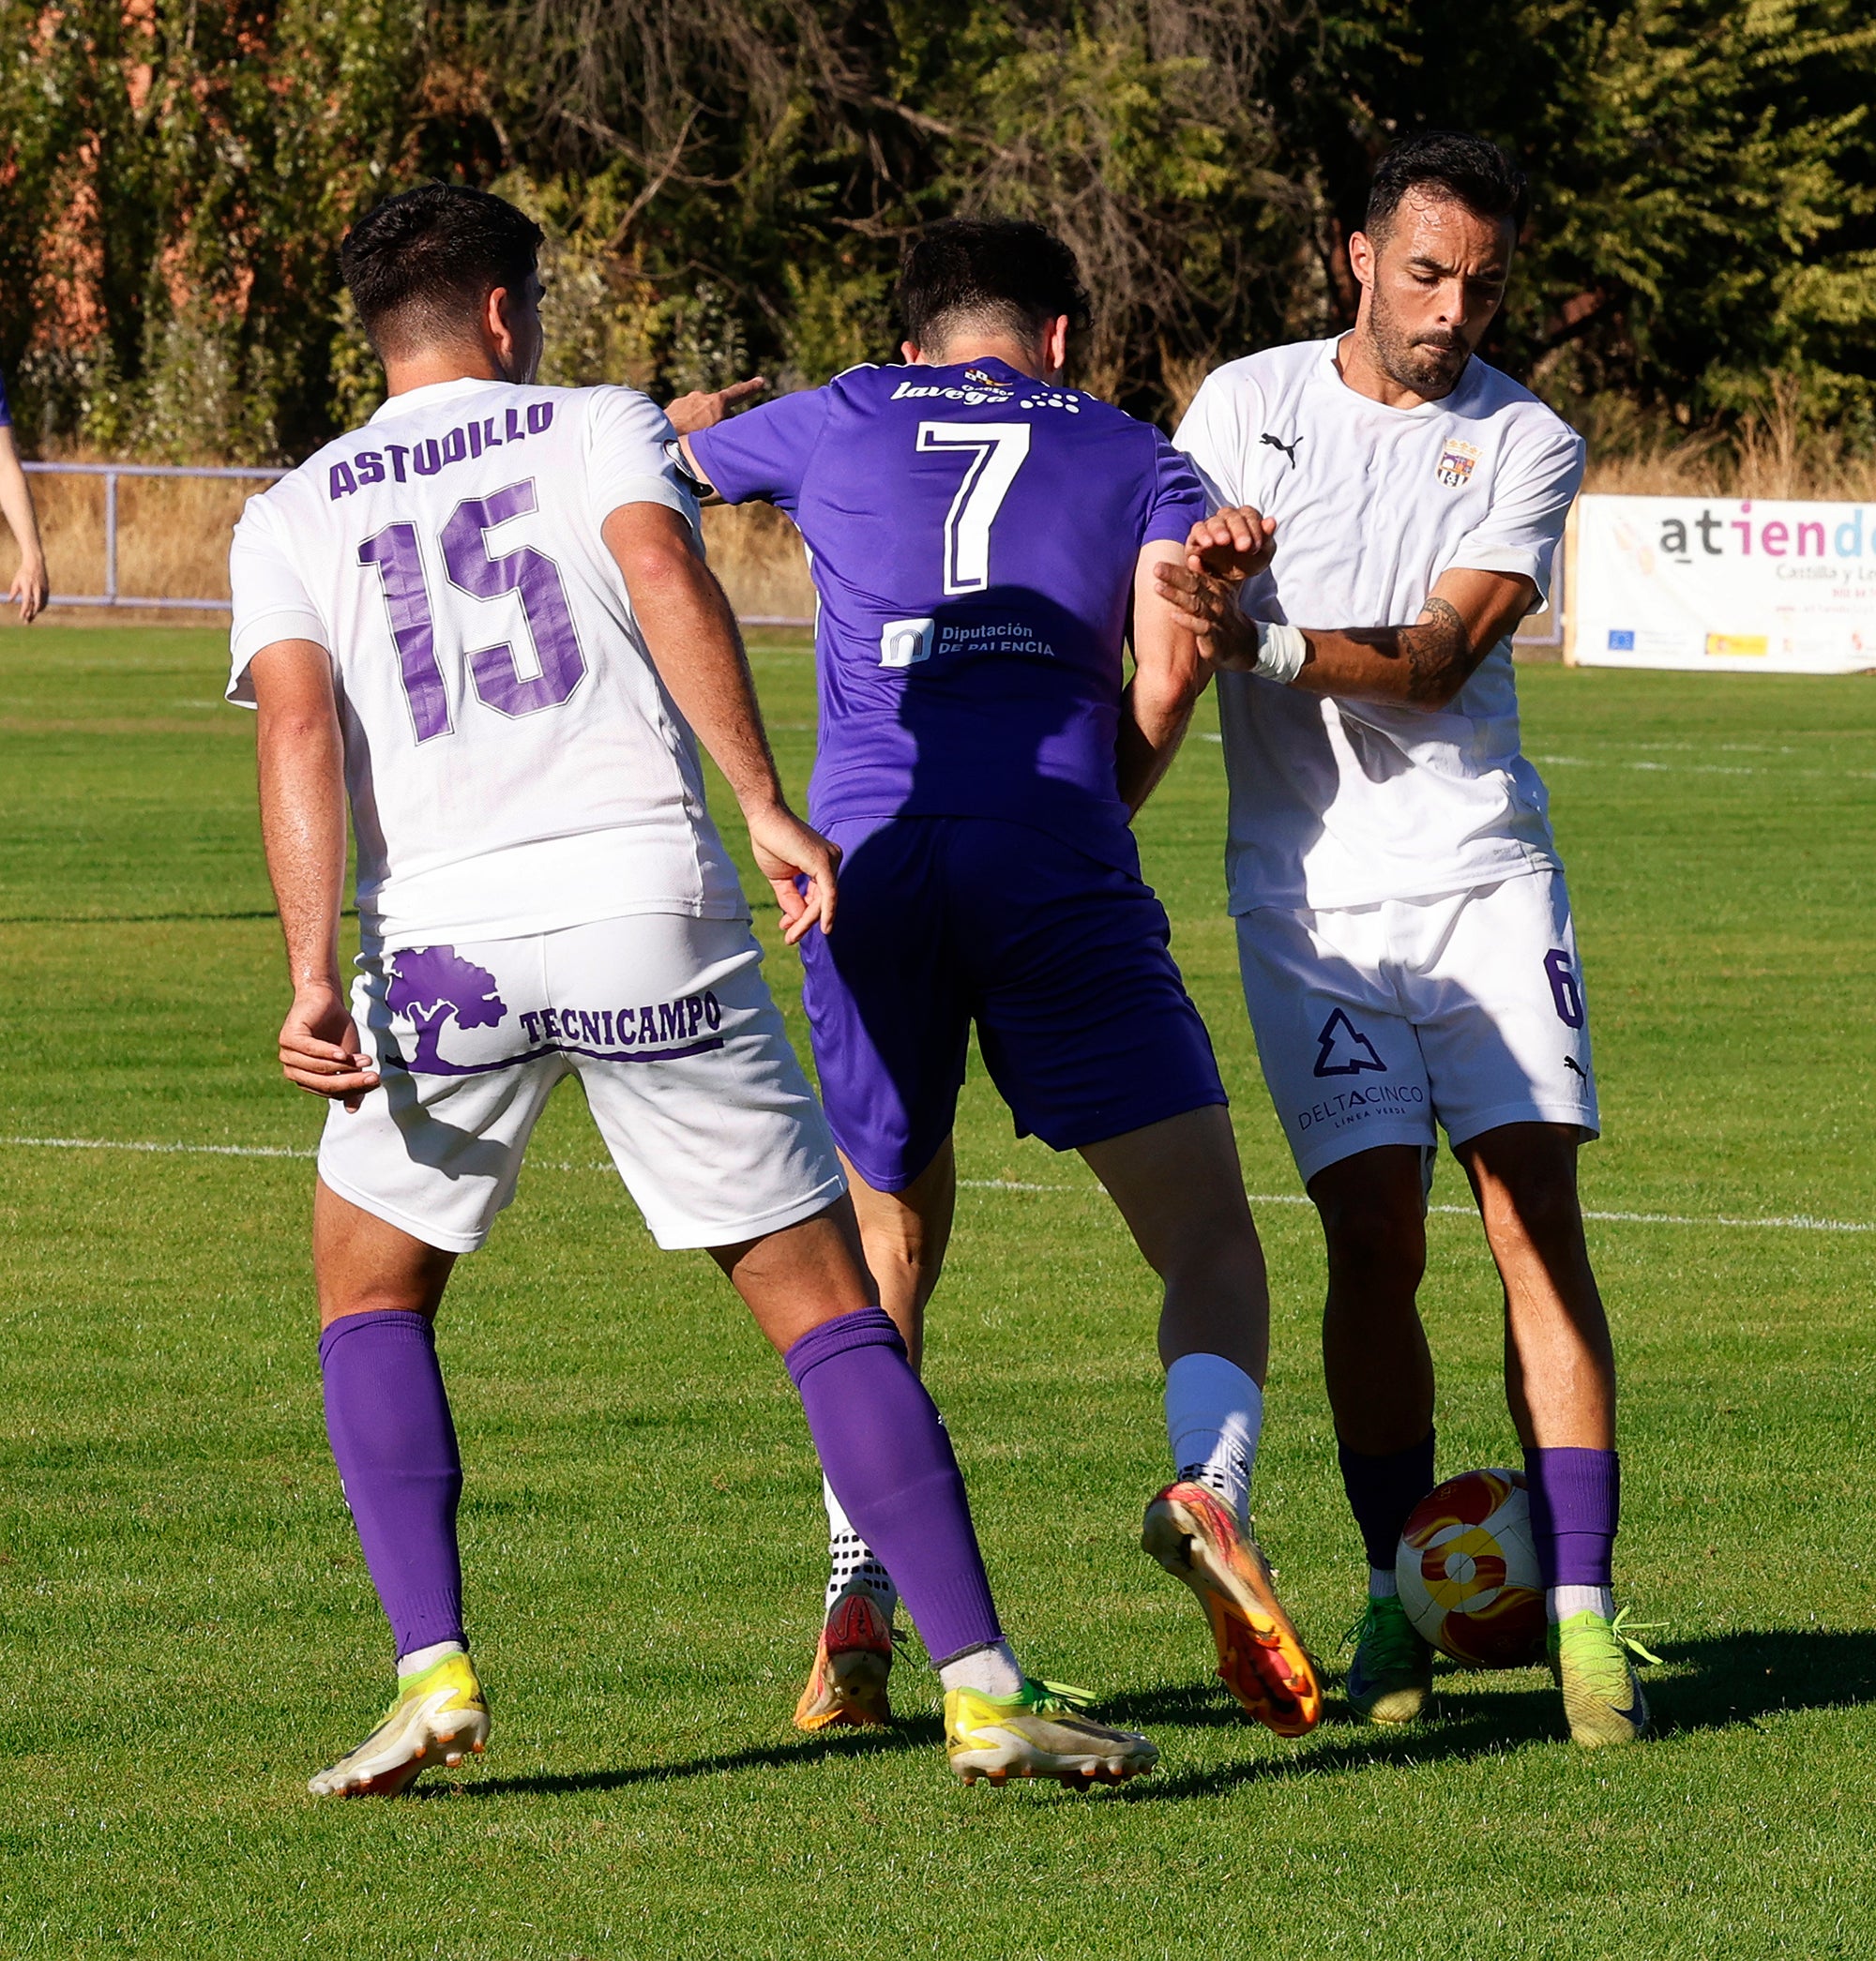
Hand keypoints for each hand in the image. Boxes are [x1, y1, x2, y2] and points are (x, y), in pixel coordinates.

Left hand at [10, 554, 46, 623]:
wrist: (35, 563)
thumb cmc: (23, 572)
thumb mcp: (16, 581)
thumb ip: (14, 591)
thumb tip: (11, 601)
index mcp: (28, 586)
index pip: (27, 601)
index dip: (24, 610)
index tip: (21, 616)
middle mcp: (37, 588)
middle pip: (36, 605)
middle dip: (31, 614)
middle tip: (26, 622)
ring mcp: (43, 589)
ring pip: (41, 604)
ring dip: (36, 612)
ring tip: (30, 618)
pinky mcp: (47, 590)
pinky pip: (44, 601)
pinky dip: (40, 607)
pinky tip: (36, 611)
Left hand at [279, 982, 379, 1111]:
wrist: (324, 998)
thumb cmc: (336, 1028)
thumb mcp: (349, 1058)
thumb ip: (350, 1080)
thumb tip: (351, 1109)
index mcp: (307, 1079)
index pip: (331, 1091)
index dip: (354, 1088)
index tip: (376, 1081)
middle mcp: (294, 1071)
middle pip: (324, 1083)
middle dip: (351, 1082)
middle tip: (374, 1077)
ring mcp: (288, 1055)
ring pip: (318, 1068)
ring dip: (344, 1066)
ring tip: (366, 1059)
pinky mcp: (288, 1038)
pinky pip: (310, 1051)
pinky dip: (327, 1054)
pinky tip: (343, 1053)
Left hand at [664, 376, 768, 436]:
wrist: (660, 440)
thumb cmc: (693, 442)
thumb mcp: (719, 437)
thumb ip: (728, 430)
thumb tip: (733, 429)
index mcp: (715, 402)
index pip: (738, 393)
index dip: (750, 388)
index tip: (761, 381)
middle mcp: (699, 397)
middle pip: (714, 408)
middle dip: (714, 419)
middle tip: (712, 438)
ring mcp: (683, 402)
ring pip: (696, 413)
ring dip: (696, 426)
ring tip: (692, 444)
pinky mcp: (670, 410)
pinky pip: (682, 418)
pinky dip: (683, 428)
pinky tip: (679, 441)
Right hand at [743, 800, 840, 943]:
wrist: (763, 819)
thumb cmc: (770, 841)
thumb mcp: (781, 878)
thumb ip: (791, 898)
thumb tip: (797, 919)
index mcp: (823, 862)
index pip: (818, 895)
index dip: (804, 914)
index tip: (787, 928)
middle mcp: (832, 859)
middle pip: (822, 899)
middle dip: (805, 921)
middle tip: (790, 939)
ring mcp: (830, 859)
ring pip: (824, 900)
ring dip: (807, 921)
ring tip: (791, 936)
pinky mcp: (824, 862)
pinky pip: (828, 894)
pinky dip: (825, 912)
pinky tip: (823, 928)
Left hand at [1152, 560, 1261, 669]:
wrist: (1242, 645)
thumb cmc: (1223, 616)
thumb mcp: (1216, 594)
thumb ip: (1203, 576)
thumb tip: (1192, 557)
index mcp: (1215, 588)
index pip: (1194, 576)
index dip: (1176, 570)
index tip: (1158, 564)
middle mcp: (1216, 601)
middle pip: (1194, 586)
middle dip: (1175, 576)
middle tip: (1157, 568)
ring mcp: (1216, 619)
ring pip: (1196, 604)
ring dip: (1177, 595)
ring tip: (1158, 587)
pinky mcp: (1215, 638)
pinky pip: (1202, 628)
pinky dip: (1188, 621)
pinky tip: (1174, 615)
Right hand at [1185, 507, 1275, 583]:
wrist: (1228, 582)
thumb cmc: (1247, 564)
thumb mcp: (1262, 556)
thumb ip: (1267, 539)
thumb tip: (1271, 521)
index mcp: (1245, 519)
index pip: (1249, 514)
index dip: (1254, 528)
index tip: (1256, 547)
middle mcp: (1226, 520)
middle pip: (1230, 515)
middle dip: (1238, 530)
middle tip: (1243, 547)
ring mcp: (1210, 528)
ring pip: (1212, 522)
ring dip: (1217, 531)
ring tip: (1218, 543)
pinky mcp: (1195, 540)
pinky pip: (1195, 533)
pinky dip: (1200, 538)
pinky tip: (1203, 549)